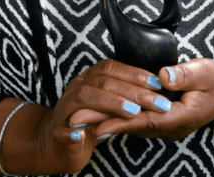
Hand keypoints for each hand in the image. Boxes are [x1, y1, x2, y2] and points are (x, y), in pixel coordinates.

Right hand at [28, 59, 174, 173]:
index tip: (157, 82)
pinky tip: (83, 136)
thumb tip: (156, 85)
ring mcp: (65, 111)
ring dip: (110, 104)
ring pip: (85, 98)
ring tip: (134, 113)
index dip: (134, 74)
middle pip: (103, 83)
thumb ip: (125, 95)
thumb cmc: (88, 122)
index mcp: (89, 80)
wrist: (55, 144)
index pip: (111, 69)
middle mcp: (76, 90)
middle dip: (134, 92)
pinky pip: (63, 132)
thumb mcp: (109, 106)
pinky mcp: (58, 135)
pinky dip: (72, 134)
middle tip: (158, 102)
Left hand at [91, 58, 213, 141]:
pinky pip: (136, 120)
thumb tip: (162, 76)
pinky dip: (118, 118)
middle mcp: (170, 126)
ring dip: (106, 121)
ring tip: (79, 120)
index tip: (96, 124)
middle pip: (132, 126)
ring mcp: (166, 125)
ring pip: (131, 125)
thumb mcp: (205, 72)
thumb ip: (183, 75)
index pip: (144, 120)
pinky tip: (101, 115)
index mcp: (180, 116)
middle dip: (103, 123)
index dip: (119, 121)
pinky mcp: (162, 119)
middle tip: (75, 122)